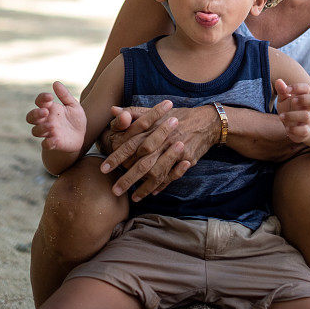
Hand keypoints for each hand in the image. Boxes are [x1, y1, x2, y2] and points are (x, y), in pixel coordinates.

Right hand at [26, 81, 85, 151]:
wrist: (82, 136)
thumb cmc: (75, 119)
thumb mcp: (73, 105)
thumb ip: (64, 95)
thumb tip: (55, 82)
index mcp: (50, 109)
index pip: (39, 102)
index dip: (41, 98)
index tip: (50, 97)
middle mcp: (46, 120)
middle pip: (31, 117)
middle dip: (35, 114)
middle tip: (45, 112)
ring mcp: (48, 132)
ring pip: (35, 131)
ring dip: (41, 128)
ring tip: (52, 125)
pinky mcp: (53, 143)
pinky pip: (46, 144)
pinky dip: (47, 143)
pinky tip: (54, 139)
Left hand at [101, 104, 218, 199]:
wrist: (206, 121)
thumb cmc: (176, 116)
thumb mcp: (155, 111)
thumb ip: (132, 113)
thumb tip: (112, 111)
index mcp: (153, 127)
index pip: (131, 144)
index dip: (116, 156)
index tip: (103, 169)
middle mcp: (164, 140)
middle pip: (143, 162)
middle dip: (128, 178)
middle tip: (115, 190)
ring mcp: (177, 150)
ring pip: (157, 173)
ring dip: (144, 187)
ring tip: (132, 197)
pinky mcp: (188, 159)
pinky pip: (173, 176)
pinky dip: (162, 185)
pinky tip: (152, 192)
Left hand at [275, 78, 309, 143]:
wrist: (297, 129)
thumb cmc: (290, 110)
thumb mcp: (284, 100)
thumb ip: (282, 91)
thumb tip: (278, 81)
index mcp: (303, 98)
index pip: (306, 88)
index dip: (297, 87)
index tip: (286, 90)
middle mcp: (307, 108)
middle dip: (304, 98)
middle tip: (292, 100)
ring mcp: (307, 120)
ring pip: (306, 116)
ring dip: (291, 115)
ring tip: (281, 116)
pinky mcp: (305, 132)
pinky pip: (304, 131)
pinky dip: (294, 129)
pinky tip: (287, 128)